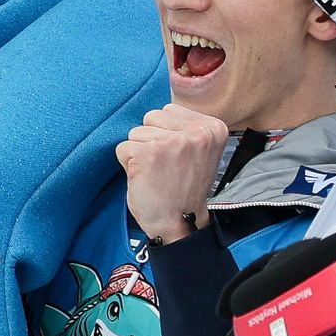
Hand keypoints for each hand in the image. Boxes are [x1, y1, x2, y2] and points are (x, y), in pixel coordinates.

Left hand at [116, 104, 231, 244]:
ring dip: (139, 152)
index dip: (165, 134)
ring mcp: (173, 141)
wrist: (181, 224)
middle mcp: (197, 132)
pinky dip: (127, 165)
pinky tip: (145, 179)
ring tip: (156, 173)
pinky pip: (123, 148)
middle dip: (151, 140)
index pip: (169, 110)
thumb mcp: (199, 151)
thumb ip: (185, 128)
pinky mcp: (149, 153)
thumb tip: (157, 112)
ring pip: (136, 132)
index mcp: (213, 127)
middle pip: (151, 117)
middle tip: (165, 167)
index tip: (177, 159)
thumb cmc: (185, 189)